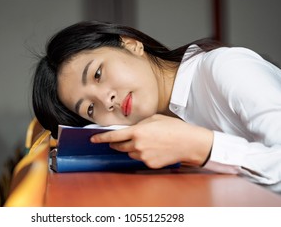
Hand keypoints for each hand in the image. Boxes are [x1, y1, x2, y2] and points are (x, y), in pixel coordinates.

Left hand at [91, 114, 212, 167]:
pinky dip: (142, 154)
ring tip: (146, 142)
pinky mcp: (149, 164)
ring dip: (131, 148)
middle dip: (116, 143)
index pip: (113, 136)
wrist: (189, 143)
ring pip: (129, 153)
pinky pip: (140, 159)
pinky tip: (153, 148)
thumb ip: (138, 124)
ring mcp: (143, 156)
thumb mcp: (154, 119)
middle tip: (121, 139)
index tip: (93, 139)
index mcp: (137, 131)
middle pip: (118, 146)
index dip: (101, 138)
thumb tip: (130, 128)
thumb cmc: (173, 128)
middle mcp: (137, 145)